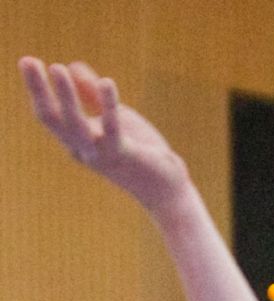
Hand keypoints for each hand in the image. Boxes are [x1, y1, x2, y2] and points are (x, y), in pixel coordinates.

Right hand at [20, 59, 189, 217]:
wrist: (167, 188)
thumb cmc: (140, 153)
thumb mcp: (114, 118)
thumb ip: (93, 96)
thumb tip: (73, 66)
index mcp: (77, 141)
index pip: (49, 115)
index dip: (37, 89)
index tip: (27, 61)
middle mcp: (83, 150)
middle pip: (53, 119)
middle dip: (38, 90)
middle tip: (27, 60)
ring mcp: (101, 155)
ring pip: (75, 125)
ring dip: (66, 97)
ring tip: (58, 68)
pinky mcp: (124, 155)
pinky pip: (112, 130)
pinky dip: (109, 106)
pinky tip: (107, 82)